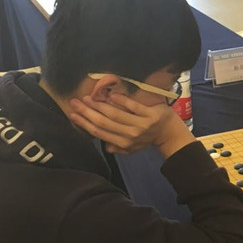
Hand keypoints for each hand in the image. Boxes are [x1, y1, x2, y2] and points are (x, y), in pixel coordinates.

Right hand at [68, 93, 193, 155]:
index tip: (72, 114)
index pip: (100, 132)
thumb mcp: (132, 147)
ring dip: (100, 105)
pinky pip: (133, 107)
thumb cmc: (148, 138)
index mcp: (123, 144)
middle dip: (87, 112)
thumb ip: (118, 147)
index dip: (85, 124)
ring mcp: (141, 125)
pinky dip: (121, 101)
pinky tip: (110, 95)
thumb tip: (104, 146)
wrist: (170, 133)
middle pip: (104, 123)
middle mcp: (130, 136)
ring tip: (88, 97)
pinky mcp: (150, 115)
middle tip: (75, 102)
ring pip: (115, 115)